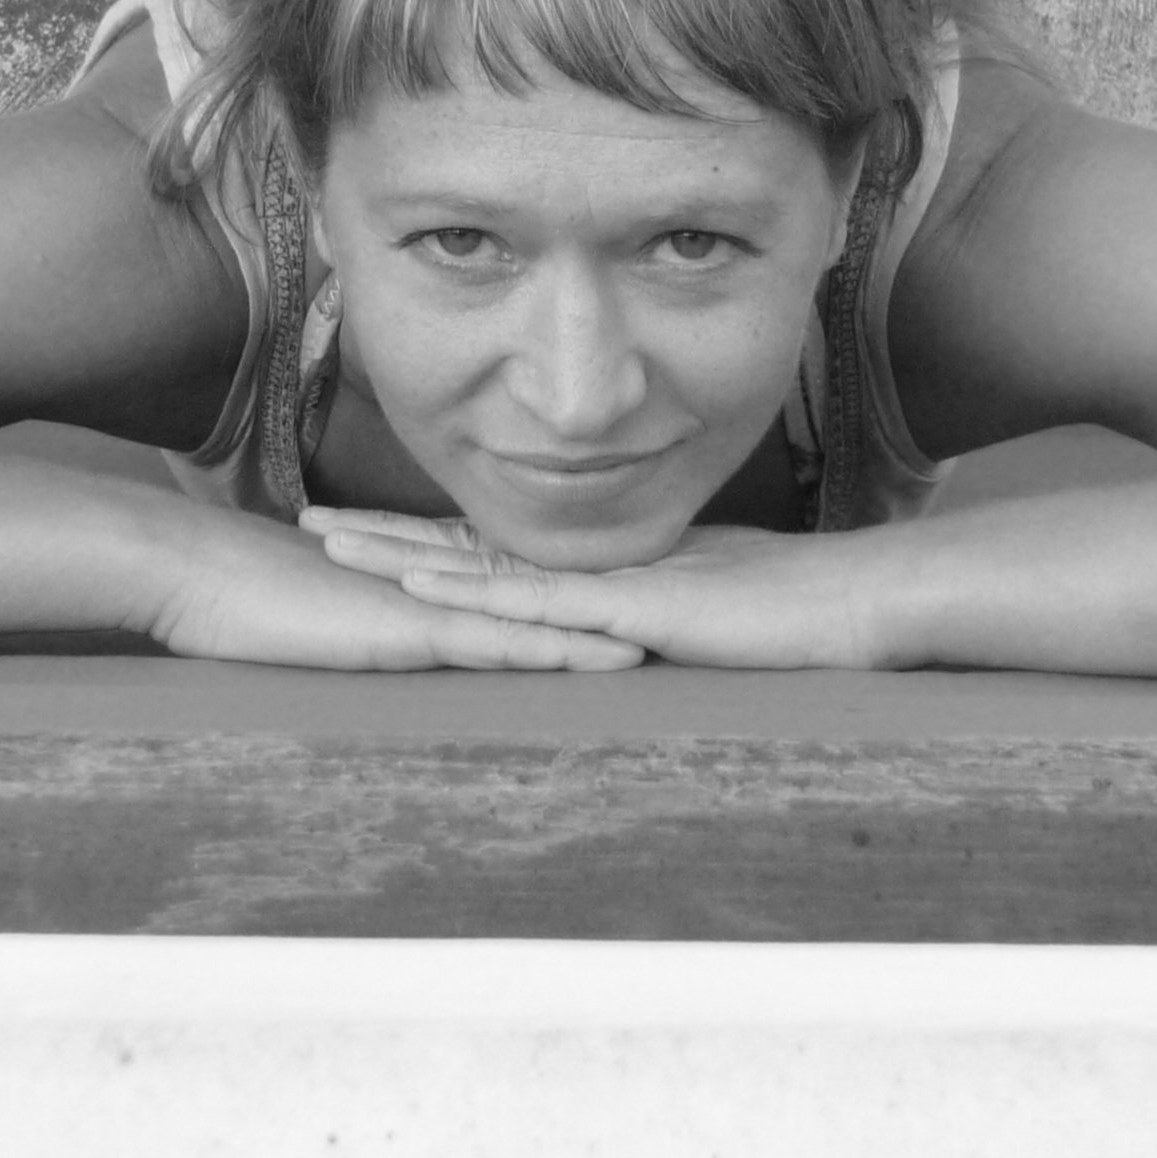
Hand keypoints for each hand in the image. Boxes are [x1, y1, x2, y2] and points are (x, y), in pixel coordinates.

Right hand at [143, 507, 642, 670]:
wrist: (196, 574)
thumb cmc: (239, 598)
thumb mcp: (320, 618)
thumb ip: (360, 622)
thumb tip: (380, 635)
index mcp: (427, 588)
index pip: (518, 590)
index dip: (579, 595)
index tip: (643, 600)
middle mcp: (444, 592)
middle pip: (548, 598)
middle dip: (619, 603)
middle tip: (697, 610)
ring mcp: (435, 608)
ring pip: (546, 618)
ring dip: (614, 626)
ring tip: (687, 631)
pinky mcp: (416, 631)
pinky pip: (505, 642)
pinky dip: (562, 647)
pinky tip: (613, 653)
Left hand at [301, 508, 898, 668]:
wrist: (847, 604)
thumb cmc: (786, 616)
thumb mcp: (693, 617)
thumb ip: (644, 619)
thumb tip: (612, 636)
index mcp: (594, 571)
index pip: (490, 555)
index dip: (424, 543)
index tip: (362, 535)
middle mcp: (586, 568)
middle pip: (462, 550)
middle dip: (382, 538)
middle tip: (309, 521)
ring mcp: (600, 582)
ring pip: (479, 566)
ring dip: (403, 555)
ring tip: (333, 543)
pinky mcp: (623, 607)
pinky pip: (533, 602)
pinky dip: (474, 593)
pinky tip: (421, 586)